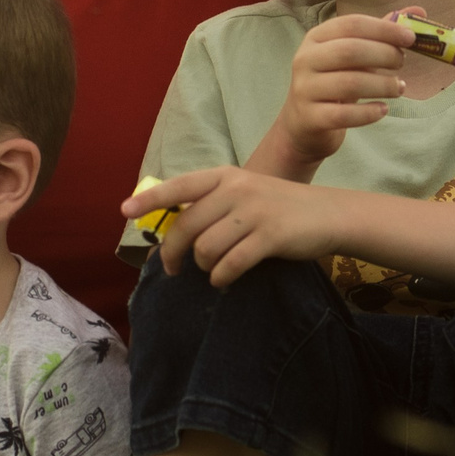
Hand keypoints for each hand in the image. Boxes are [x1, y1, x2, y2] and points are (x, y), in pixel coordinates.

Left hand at [125, 166, 350, 288]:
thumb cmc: (279, 207)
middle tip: (172, 269)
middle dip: (172, 252)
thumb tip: (173, 231)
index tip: (125, 211)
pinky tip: (224, 279)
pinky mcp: (270, 236)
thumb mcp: (244, 193)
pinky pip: (230, 264)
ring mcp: (253, 211)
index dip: (150, 199)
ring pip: (205, 248)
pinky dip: (221, 277)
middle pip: (186, 225)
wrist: (328, 214)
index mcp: (224, 176)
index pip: (179, 186)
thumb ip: (212, 204)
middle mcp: (236, 188)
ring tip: (212, 269)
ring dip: (202, 266)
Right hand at [257, 12, 415, 173]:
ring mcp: (305, 89)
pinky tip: (382, 109)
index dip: (384, 29)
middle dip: (384, 55)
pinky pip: (344, 115)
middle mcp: (305, 60)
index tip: (410, 38)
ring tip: (399, 88)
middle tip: (402, 64)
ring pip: (349, 83)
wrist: (303, 123)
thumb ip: (381, 34)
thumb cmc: (333, 82)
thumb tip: (418, 10)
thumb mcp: (352, 55)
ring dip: (383, 85)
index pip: (351, 24)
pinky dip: (369, 113)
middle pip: (349, 51)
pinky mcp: (311, 117)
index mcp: (316, 38)